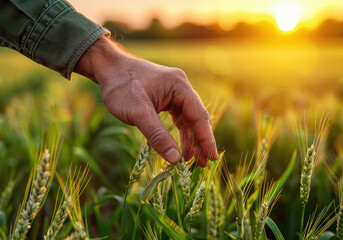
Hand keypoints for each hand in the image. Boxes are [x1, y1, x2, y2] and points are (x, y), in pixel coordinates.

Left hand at [74, 36, 217, 166]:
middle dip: (200, 141)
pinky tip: (181, 148)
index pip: (199, 115)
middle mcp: (181, 87)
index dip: (206, 138)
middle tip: (204, 164)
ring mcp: (174, 92)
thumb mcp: (138, 113)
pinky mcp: (166, 98)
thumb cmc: (121, 87)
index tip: (211, 157)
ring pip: (188, 119)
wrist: (108, 69)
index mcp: (179, 86)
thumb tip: (175, 159)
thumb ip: (157, 135)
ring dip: (191, 139)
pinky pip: (178, 117)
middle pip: (197, 118)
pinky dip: (180, 132)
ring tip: (193, 161)